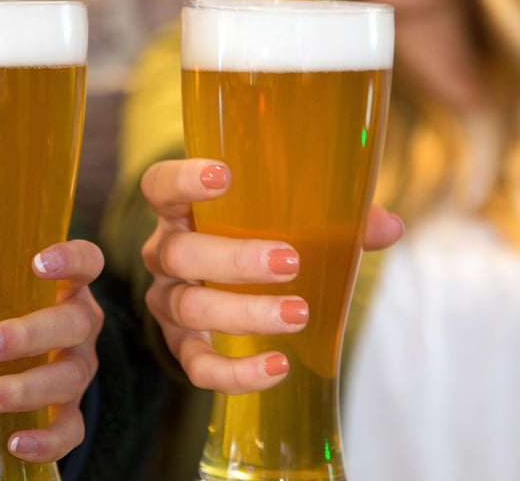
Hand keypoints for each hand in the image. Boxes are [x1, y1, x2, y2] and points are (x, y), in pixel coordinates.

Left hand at [0, 239, 104, 462]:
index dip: (70, 259)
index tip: (36, 264)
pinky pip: (72, 427)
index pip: (87, 261)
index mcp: (64, 288)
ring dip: (22, 388)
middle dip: (28, 335)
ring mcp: (81, 367)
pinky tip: (15, 444)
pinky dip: (47, 440)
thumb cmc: (0, 322)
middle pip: (74, 323)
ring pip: (69, 377)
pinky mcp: (74, 408)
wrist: (32, 360)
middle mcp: (81, 324)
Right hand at [140, 158, 402, 394]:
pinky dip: (236, 371)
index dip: (182, 180)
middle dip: (234, 259)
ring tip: (297, 312)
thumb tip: (388, 226)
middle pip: (180, 253)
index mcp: (181, 211)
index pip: (159, 186)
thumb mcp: (278, 222)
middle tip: (290, 261)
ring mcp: (168, 300)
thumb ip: (329, 220)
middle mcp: (164, 253)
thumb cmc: (250, 240)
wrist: (217, 287)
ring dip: (244, 312)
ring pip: (189, 307)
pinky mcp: (180, 345)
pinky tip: (277, 367)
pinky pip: (197, 365)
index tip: (223, 176)